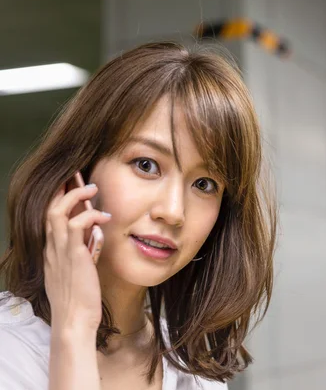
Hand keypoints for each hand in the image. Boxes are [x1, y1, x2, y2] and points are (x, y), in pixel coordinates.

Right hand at [44, 183, 111, 330]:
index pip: (49, 216)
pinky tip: (104, 217)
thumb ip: (82, 250)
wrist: (75, 320)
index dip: (59, 197)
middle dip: (63, 188)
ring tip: (92, 189)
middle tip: (79, 177)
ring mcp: (60, 251)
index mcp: (51, 251)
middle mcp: (52, 248)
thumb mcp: (78, 269)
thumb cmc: (80, 298)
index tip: (71, 183)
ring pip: (57, 211)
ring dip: (75, 196)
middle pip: (48, 208)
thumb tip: (94, 233)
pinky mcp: (74, 256)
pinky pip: (75, 226)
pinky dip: (90, 216)